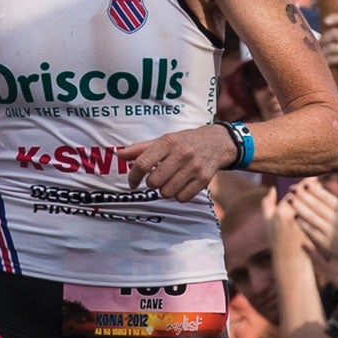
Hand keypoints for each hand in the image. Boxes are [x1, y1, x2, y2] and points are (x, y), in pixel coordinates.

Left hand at [120, 124, 238, 202]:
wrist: (218, 142)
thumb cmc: (185, 142)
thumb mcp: (164, 140)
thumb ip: (141, 148)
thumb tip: (119, 154)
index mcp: (168, 142)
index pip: (142, 163)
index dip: (133, 176)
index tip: (132, 183)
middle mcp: (181, 154)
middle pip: (154, 181)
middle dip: (151, 184)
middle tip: (156, 179)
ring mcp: (194, 167)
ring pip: (167, 192)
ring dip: (164, 191)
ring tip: (169, 182)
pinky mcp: (204, 179)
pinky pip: (182, 198)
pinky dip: (178, 196)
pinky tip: (181, 186)